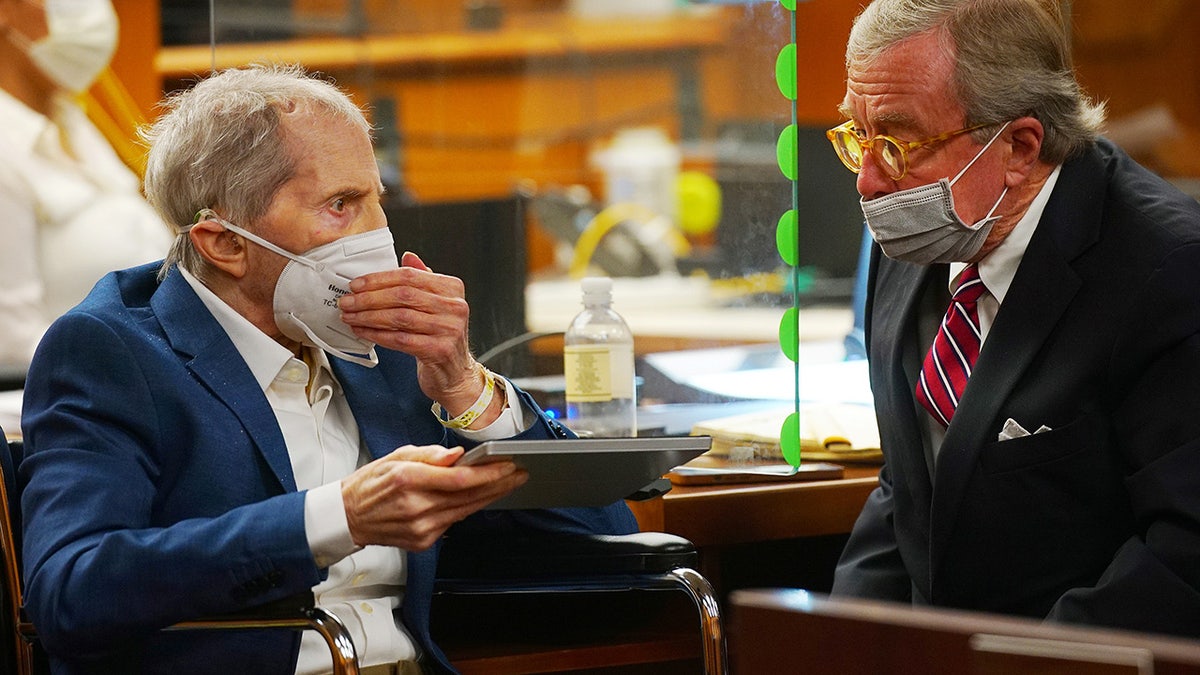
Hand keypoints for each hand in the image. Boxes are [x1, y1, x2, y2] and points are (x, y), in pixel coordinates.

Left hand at [339, 251, 481, 409]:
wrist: (455, 372)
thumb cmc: (441, 336)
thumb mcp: (436, 304)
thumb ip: (423, 280)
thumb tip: (407, 257)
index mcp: (452, 288)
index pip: (410, 276)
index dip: (379, 279)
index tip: (356, 285)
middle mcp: (454, 307)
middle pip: (403, 295)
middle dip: (369, 298)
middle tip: (348, 302)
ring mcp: (449, 329)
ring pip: (399, 318)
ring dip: (368, 317)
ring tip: (351, 317)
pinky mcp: (439, 350)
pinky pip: (400, 339)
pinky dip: (377, 335)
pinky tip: (363, 332)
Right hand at [341, 444, 527, 550]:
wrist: (348, 517)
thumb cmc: (370, 484)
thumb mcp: (396, 456)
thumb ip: (429, 454)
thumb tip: (458, 455)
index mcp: (409, 480)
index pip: (460, 479)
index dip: (489, 473)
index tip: (508, 464)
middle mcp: (416, 506)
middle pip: (469, 497)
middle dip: (499, 484)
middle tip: (519, 473)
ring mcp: (420, 528)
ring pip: (466, 511)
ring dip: (491, 497)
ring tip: (509, 483)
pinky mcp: (422, 541)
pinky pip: (453, 522)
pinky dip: (469, 509)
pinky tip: (482, 498)